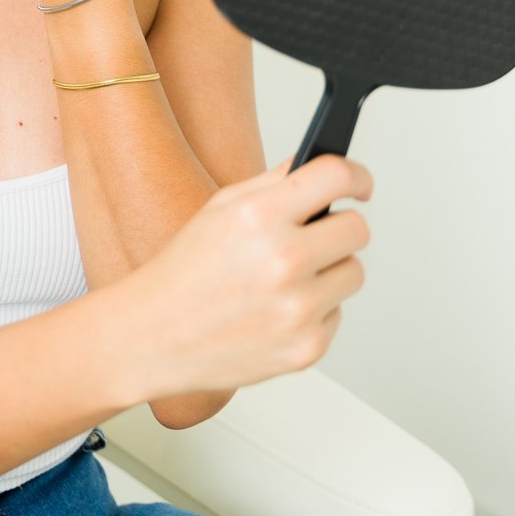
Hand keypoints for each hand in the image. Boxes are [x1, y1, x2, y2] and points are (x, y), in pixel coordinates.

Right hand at [120, 155, 373, 399]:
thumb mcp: (220, 209)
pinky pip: (337, 314)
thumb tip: (318, 168)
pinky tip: (276, 310)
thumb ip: (274, 184)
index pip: (337, 177)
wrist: (154, 337)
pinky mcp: (307, 347)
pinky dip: (314, 311)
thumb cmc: (184, 272)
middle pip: (358, 229)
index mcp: (259, 217)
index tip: (359, 184)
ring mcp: (298, 309)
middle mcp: (284, 261)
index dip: (357, 176)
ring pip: (354, 273)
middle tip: (314, 236)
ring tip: (287, 278)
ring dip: (330, 271)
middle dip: (339, 228)